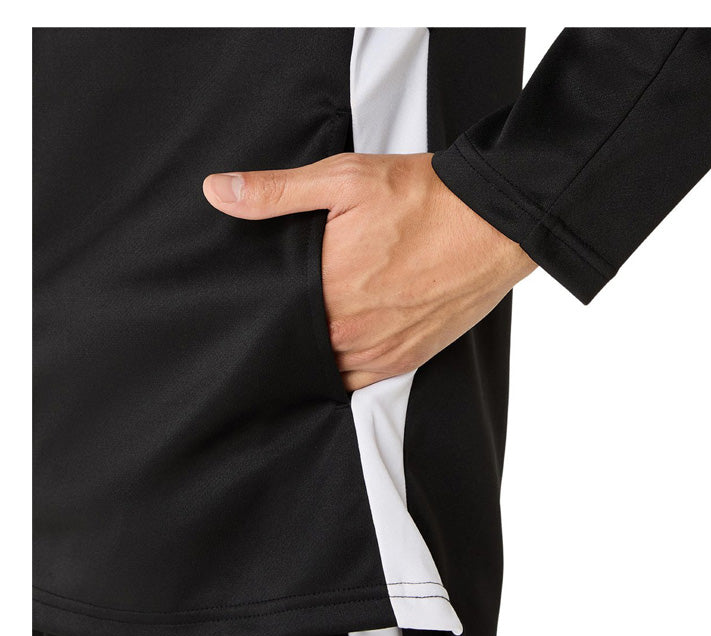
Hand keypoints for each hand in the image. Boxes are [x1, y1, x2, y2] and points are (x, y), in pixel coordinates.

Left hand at [203, 153, 536, 391]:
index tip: (249, 304)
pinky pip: (360, 382)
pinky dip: (343, 371)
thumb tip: (218, 191)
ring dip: (312, 354)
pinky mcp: (407, 359)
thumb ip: (276, 192)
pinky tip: (335, 352)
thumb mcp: (344, 179)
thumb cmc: (422, 199)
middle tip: (273, 318)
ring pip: (325, 369)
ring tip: (303, 334)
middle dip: (282, 334)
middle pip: (296, 346)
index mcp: (327, 290)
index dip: (258, 311)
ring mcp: (381, 350)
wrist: (492, 222)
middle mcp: (351, 331)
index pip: (270, 317)